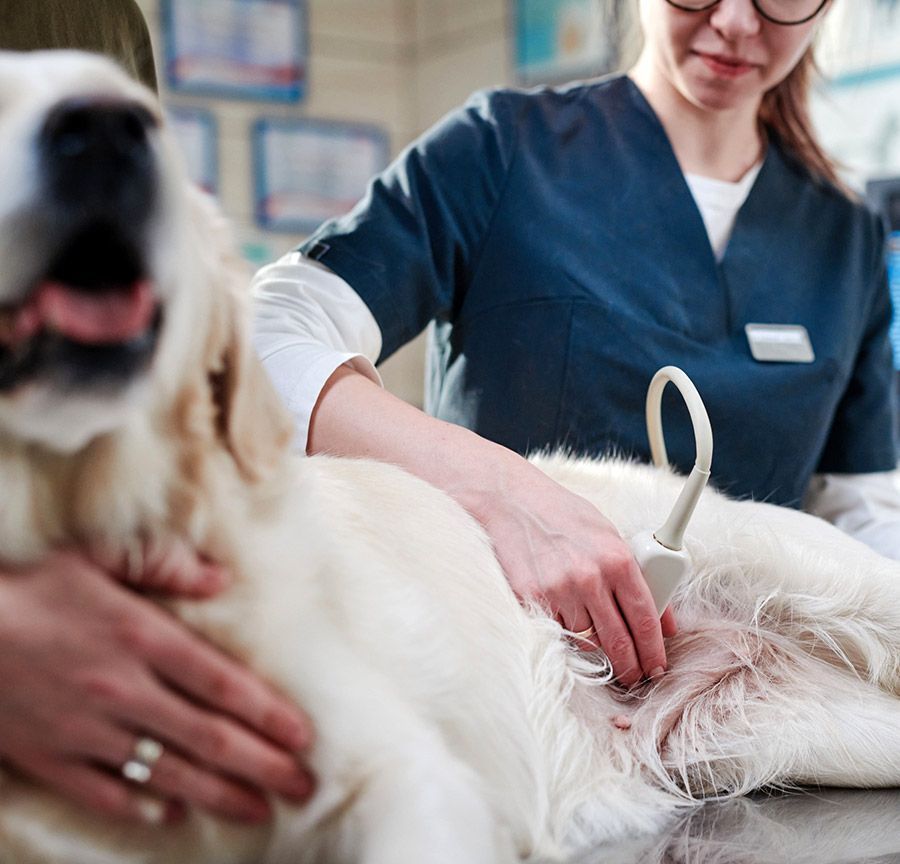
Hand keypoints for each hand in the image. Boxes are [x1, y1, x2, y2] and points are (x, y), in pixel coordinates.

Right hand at [0, 550, 313, 823]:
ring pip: (166, 771)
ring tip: (259, 809)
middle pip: (208, 737)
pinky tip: (172, 815)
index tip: (304, 737)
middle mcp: (123, 690)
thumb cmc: (27, 584)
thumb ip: (163, 564)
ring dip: (219, 794)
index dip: (269, 714)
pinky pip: (101, 792)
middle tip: (302, 786)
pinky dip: (140, 806)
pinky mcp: (47, 756)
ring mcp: (85, 730)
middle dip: (262, 765)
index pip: (223, 685)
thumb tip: (221, 578)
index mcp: (142, 638)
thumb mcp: (97, 555)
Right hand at [458, 457, 675, 686]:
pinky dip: (564, 631)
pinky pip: (556, 631)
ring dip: (595, 646)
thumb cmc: (564, 516)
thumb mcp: (610, 536)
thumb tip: (666, 620)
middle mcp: (590, 578)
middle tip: (635, 677)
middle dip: (630, 666)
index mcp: (617, 559)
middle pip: (619, 641)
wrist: (512, 502)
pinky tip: (566, 619)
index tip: (657, 665)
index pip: (645, 619)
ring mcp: (558, 590)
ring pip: (586, 641)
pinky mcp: (531, 598)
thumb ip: (641, 577)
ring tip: (596, 639)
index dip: (654, 650)